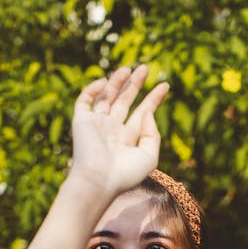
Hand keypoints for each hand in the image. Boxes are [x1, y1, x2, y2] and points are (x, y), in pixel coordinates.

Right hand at [69, 64, 168, 195]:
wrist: (97, 180)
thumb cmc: (124, 174)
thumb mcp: (149, 157)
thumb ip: (153, 134)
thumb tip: (148, 112)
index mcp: (127, 140)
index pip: (141, 115)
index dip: (153, 100)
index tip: (165, 86)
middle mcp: (111, 131)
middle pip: (124, 102)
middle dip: (135, 85)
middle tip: (145, 68)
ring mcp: (96, 125)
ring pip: (107, 97)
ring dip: (117, 82)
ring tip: (129, 68)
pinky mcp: (81, 121)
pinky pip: (85, 100)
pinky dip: (93, 89)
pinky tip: (104, 82)